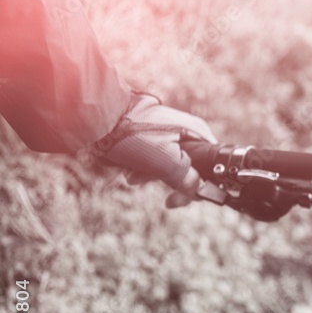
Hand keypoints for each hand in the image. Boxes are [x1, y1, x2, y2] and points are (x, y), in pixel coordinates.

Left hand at [94, 93, 216, 207]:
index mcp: (196, 132)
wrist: (99, 113)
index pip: (211, 163)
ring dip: (154, 175)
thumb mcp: (165, 162)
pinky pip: (156, 154)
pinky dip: (145, 166)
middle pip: (191, 164)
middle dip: (175, 182)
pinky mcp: (153, 131)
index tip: (190, 196)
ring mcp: (169, 129)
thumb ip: (186, 179)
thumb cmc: (133, 135)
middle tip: (167, 199)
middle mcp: (187, 129)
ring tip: (133, 179)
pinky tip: (130, 170)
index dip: (203, 183)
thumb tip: (198, 192)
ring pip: (171, 161)